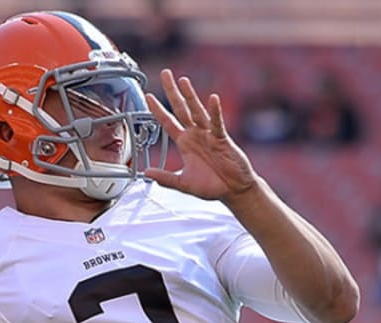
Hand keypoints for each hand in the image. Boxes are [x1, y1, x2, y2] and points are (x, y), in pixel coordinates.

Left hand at [144, 69, 256, 202]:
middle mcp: (195, 135)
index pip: (168, 122)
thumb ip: (165, 178)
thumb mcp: (183, 183)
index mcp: (185, 143)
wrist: (233, 190)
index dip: (158, 110)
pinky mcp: (222, 139)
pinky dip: (215, 112)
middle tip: (165, 73)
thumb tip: (146, 173)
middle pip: (181, 109)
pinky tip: (213, 100)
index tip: (148, 96)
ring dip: (190, 96)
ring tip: (183, 81)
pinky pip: (217, 124)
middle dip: (172, 92)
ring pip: (197, 112)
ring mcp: (208, 135)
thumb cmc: (211, 185)